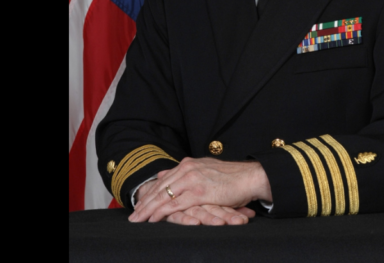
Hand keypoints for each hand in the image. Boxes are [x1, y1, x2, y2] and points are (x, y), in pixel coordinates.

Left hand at [128, 157, 271, 223]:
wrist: (250, 177)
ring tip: (137, 219)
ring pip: (164, 196)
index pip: (164, 180)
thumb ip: (186, 172)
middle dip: (145, 202)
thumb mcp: (205, 170)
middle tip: (132, 215)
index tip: (140, 203)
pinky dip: (161, 213)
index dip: (150, 192)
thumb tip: (165, 174)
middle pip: (160, 188)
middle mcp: (188, 169)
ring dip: (148, 209)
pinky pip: (175, 204)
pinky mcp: (198, 192)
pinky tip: (153, 219)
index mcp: (189, 164)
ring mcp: (192, 180)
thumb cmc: (232, 177)